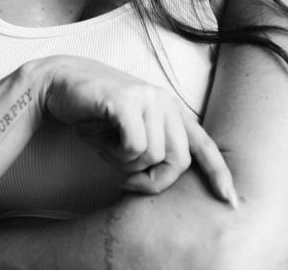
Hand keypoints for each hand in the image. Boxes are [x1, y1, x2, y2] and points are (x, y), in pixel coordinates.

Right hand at [35, 55, 238, 205]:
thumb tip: (163, 182)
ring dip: (124, 163)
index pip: (203, 144)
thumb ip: (152, 152)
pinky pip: (133, 146)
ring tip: (105, 144)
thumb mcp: (129, 134)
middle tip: (126, 181)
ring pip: (152, 156)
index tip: (230, 201)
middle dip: (152, 181)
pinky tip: (98, 136)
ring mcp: (147, 97)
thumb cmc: (93, 114)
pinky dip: (113, 152)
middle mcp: (165, 100)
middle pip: (178, 161)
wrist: (57, 85)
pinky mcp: (127, 100)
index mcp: (171, 109)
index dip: (219, 174)